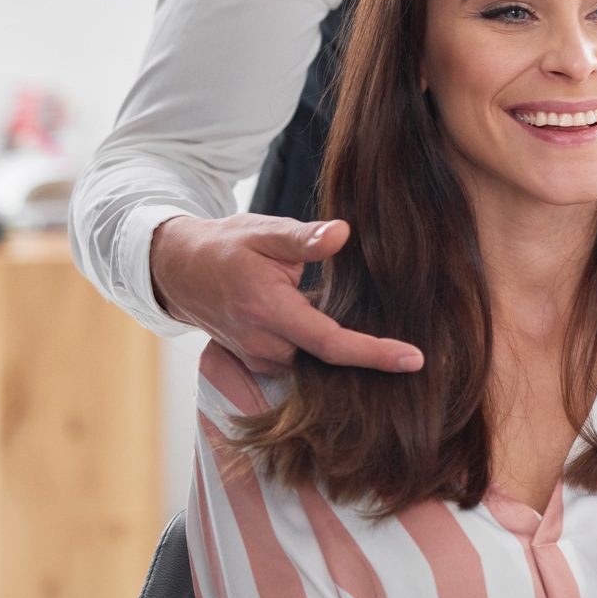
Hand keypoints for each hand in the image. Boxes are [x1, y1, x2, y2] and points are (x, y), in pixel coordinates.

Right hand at [150, 214, 423, 375]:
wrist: (178, 270)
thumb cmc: (227, 246)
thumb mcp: (265, 231)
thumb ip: (305, 238)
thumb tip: (343, 233)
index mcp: (268, 311)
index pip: (330, 342)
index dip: (374, 353)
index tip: (413, 360)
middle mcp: (261, 343)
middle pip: (327, 363)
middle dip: (369, 360)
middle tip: (417, 353)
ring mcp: (256, 356)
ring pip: (313, 366)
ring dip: (347, 359)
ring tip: (393, 349)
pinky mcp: (256, 360)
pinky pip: (299, 364)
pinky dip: (326, 356)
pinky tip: (356, 343)